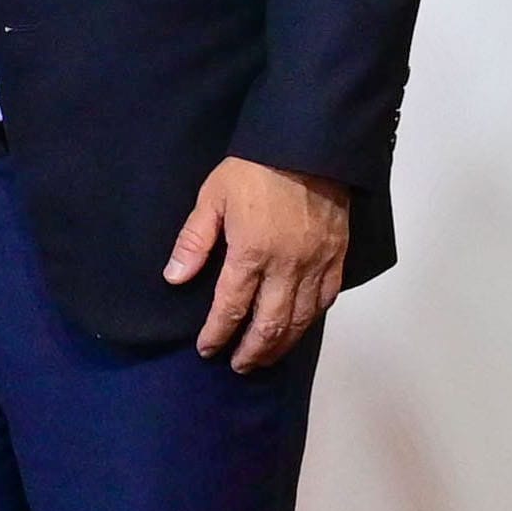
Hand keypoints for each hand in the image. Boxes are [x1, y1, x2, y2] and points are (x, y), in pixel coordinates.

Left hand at [165, 153, 354, 372]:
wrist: (309, 145)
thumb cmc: (255, 167)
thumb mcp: (212, 197)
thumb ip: (194, 241)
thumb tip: (175, 278)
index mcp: (251, 253)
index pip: (231, 308)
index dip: (217, 334)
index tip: (207, 348)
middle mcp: (286, 267)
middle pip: (269, 326)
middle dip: (251, 352)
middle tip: (238, 365)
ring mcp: (316, 265)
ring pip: (299, 321)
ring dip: (280, 346)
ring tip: (264, 358)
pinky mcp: (337, 258)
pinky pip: (325, 301)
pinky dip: (310, 321)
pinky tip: (298, 329)